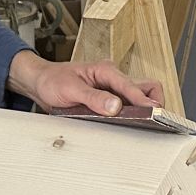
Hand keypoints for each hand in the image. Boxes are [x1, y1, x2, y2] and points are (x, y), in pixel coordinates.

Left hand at [5, 49, 163, 115]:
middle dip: (153, 102)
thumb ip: (93, 98)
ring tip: (143, 123)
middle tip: (155, 118)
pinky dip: (133, 115)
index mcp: (105, 70)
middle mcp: (112, 79)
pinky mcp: (108, 100)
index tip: (153, 112)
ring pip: (139, 97)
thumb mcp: (70, 89)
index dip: (143, 100)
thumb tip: (115, 106)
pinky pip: (128, 107)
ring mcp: (112, 89)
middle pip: (146, 87)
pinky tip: (130, 124)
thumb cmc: (53, 80)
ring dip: (143, 110)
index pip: (131, 85)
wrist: (40, 82)